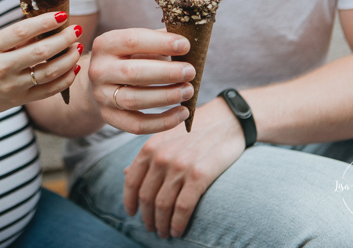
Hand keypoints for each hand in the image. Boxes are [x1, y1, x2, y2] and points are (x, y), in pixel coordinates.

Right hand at [0, 12, 82, 114]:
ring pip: (49, 72)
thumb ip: (14, 37)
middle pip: (41, 52)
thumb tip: (46, 23)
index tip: (62, 15)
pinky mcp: (20, 100)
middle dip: (64, 39)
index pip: (22, 31)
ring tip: (77, 47)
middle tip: (76, 30)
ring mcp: (12, 86)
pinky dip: (66, 79)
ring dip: (69, 58)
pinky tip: (74, 68)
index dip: (45, 22)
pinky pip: (49, 90)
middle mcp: (1, 67)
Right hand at [88, 28, 194, 133]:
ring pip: (134, 100)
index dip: (161, 43)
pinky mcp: (109, 117)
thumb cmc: (131, 58)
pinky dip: (163, 122)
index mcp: (106, 44)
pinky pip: (137, 125)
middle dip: (166, 73)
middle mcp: (99, 70)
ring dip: (166, 96)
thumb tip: (190, 40)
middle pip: (132, 73)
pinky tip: (182, 112)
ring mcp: (102, 95)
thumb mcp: (139, 43)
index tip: (186, 46)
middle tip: (190, 72)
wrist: (103, 82)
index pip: (132, 41)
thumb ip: (161, 40)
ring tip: (188, 90)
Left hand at [123, 98, 245, 238]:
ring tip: (164, 232)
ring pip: (162, 205)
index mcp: (150, 146)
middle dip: (147, 217)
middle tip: (151, 228)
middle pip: (146, 197)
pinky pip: (183, 208)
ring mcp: (179, 166)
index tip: (131, 213)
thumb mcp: (165, 136)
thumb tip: (125, 173)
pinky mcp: (199, 175)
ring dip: (161, 224)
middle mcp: (161, 156)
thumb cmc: (195, 129)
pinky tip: (178, 230)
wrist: (227, 119)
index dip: (129, 201)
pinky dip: (178, 223)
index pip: (131, 181)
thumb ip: (146, 156)